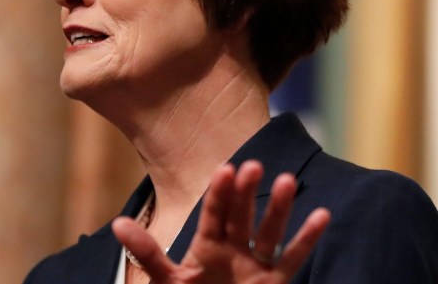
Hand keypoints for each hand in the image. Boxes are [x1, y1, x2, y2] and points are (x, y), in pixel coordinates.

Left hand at [112, 160, 330, 282]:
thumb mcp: (166, 281)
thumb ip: (147, 254)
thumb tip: (116, 224)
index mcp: (206, 245)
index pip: (213, 213)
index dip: (219, 193)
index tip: (225, 169)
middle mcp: (233, 249)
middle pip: (241, 216)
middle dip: (247, 193)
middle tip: (253, 166)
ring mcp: (255, 265)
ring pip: (269, 232)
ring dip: (279, 208)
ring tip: (286, 180)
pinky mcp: (274, 283)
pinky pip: (293, 259)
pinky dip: (307, 238)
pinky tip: (321, 214)